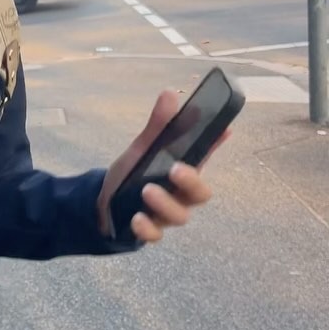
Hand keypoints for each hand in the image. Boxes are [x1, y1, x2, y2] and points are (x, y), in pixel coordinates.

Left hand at [97, 89, 226, 244]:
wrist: (104, 202)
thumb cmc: (133, 173)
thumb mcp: (142, 148)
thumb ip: (157, 126)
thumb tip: (170, 93)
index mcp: (182, 171)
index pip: (204, 156)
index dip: (216, 144)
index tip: (225, 128)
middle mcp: (180, 195)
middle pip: (200, 194)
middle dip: (191, 182)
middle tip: (175, 169)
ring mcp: (166, 215)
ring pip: (179, 216)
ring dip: (165, 203)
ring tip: (146, 190)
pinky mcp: (149, 230)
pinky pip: (155, 235)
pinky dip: (147, 228)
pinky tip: (136, 218)